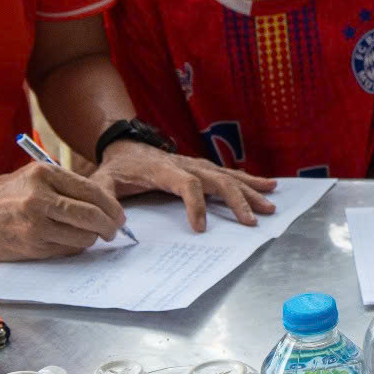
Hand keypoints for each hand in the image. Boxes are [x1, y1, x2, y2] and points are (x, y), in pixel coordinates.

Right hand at [0, 163, 126, 259]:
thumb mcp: (30, 176)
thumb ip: (63, 185)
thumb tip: (101, 202)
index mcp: (44, 175)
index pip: (92, 192)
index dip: (112, 206)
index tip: (119, 215)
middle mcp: (40, 198)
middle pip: (92, 216)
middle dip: (109, 226)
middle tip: (113, 230)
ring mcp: (35, 224)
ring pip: (83, 236)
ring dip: (91, 239)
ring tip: (88, 236)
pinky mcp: (31, 246)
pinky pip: (66, 250)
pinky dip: (73, 247)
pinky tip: (68, 241)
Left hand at [96, 141, 275, 228]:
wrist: (125, 144)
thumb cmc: (116, 168)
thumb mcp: (102, 182)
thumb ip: (104, 200)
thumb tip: (113, 224)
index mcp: (163, 170)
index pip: (187, 184)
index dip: (196, 205)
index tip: (200, 229)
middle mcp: (185, 165)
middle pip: (217, 180)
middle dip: (237, 200)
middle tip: (252, 222)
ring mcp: (197, 164)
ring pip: (228, 176)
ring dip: (250, 191)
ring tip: (271, 205)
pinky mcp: (202, 167)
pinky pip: (229, 173)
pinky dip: (250, 179)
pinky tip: (269, 185)